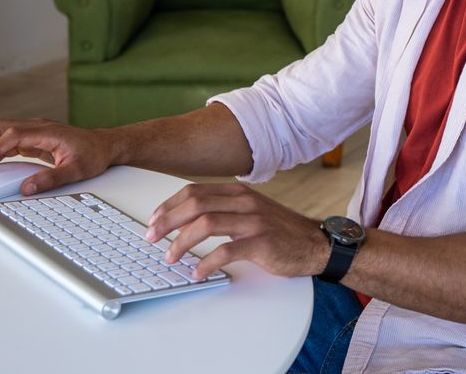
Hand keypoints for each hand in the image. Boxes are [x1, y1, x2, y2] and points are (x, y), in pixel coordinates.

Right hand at [0, 118, 116, 195]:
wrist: (106, 145)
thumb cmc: (94, 154)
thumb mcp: (77, 170)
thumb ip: (51, 179)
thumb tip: (27, 188)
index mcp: (48, 131)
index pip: (13, 135)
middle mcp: (38, 126)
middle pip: (0, 127)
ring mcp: (35, 130)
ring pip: (1, 131)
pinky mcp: (33, 138)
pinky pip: (8, 140)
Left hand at [145, 182, 328, 280]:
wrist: (314, 244)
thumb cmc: (280, 231)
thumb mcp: (250, 212)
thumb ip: (223, 211)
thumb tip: (185, 221)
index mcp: (239, 193)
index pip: (195, 191)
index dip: (169, 205)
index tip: (153, 220)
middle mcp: (245, 202)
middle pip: (195, 204)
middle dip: (167, 221)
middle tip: (152, 238)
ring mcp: (254, 221)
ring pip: (206, 224)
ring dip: (181, 242)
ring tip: (170, 257)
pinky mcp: (262, 242)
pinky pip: (226, 251)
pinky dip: (206, 264)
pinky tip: (197, 273)